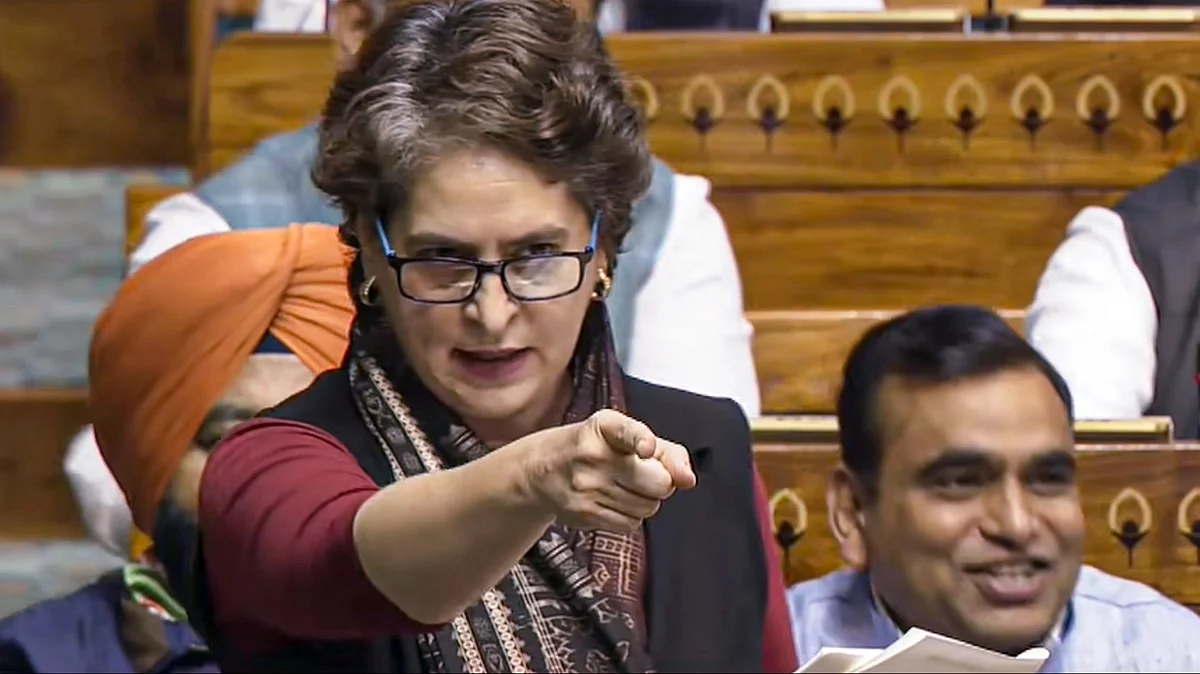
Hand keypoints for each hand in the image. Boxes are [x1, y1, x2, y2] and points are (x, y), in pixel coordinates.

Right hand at [518, 409, 696, 532]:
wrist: (539, 470)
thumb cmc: (590, 447)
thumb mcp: (624, 435)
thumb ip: (666, 452)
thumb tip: (689, 479)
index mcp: (605, 426)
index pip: (628, 432)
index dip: (641, 441)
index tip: (645, 448)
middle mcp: (593, 455)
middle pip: (658, 482)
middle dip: (661, 482)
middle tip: (644, 474)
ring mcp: (587, 487)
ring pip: (648, 507)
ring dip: (645, 500)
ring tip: (622, 485)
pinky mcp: (584, 514)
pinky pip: (630, 524)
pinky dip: (629, 516)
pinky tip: (612, 501)